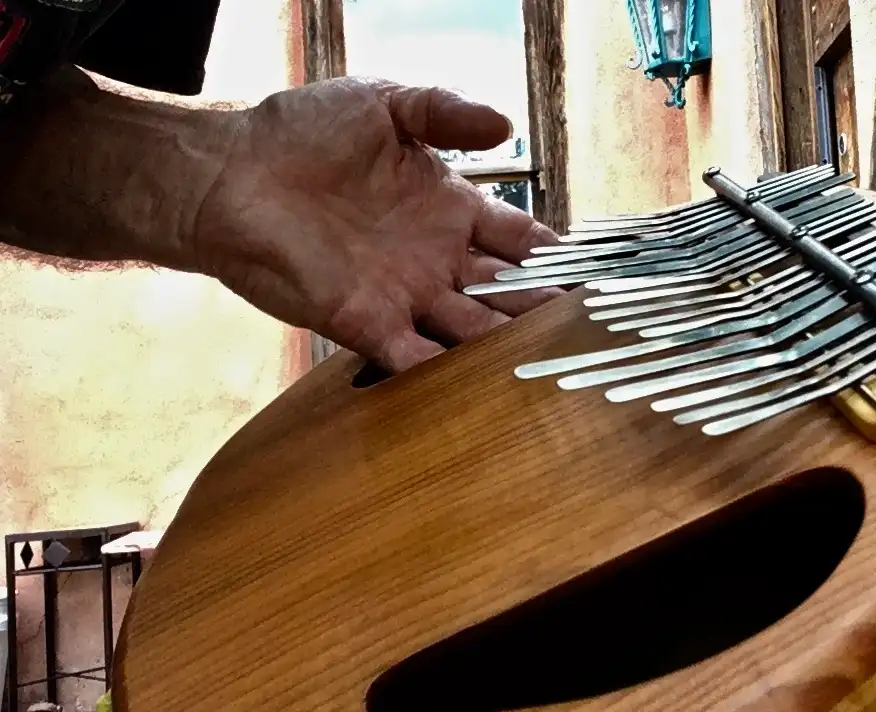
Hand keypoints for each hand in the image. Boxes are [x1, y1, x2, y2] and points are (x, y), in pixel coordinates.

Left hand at [191, 78, 563, 372]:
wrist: (229, 173)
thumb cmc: (300, 132)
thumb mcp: (385, 104)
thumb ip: (446, 113)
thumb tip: (507, 123)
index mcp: (449, 207)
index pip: (519, 237)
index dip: (555, 253)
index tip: (591, 269)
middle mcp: (436, 257)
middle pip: (507, 292)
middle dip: (545, 309)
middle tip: (589, 327)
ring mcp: (406, 294)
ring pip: (474, 330)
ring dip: (509, 347)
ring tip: (554, 363)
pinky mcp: (367, 323)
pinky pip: (416, 358)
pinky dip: (448, 376)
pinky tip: (485, 389)